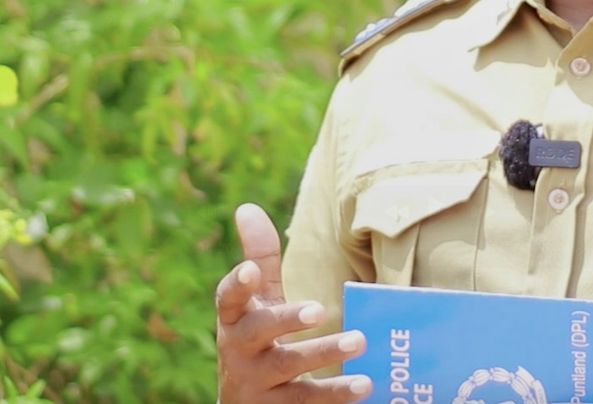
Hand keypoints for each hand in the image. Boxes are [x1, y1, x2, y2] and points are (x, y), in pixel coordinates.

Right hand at [216, 203, 371, 403]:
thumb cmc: (258, 340)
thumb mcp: (258, 302)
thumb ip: (259, 258)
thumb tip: (246, 207)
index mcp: (234, 320)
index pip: (228, 299)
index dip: (237, 284)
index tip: (250, 270)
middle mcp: (239, 351)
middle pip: (258, 332)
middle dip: (286, 319)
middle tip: (319, 309)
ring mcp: (256, 384)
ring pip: (288, 368)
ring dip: (323, 353)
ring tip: (359, 341)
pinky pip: (307, 401)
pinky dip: (336, 394)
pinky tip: (364, 384)